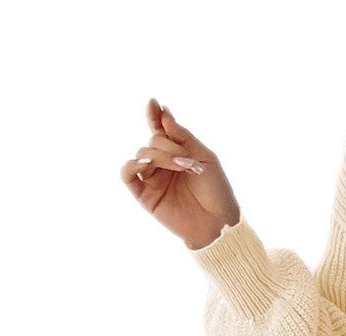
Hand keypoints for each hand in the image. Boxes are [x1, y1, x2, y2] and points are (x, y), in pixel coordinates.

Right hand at [120, 99, 240, 249]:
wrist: (219, 223)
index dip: (154, 115)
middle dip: (169, 146)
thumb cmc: (216, 191)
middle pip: (153, 140)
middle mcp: (162, 164)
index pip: (159, 129)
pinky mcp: (145, 195)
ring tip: (182, 166)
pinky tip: (146, 162)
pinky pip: (127, 174)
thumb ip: (183, 137)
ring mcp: (152, 178)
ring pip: (143, 154)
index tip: (153, 102)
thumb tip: (164, 114)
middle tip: (189, 161)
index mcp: (176, 152)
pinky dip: (133, 165)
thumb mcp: (205, 158)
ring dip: (161, 155)